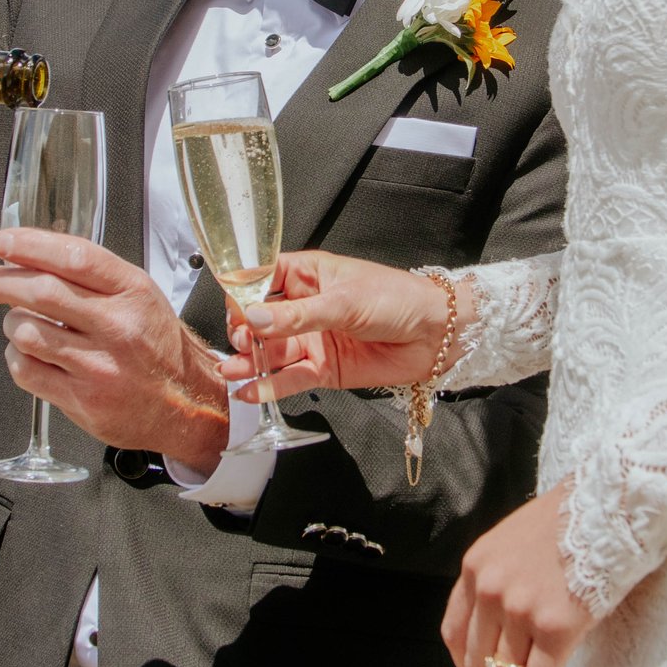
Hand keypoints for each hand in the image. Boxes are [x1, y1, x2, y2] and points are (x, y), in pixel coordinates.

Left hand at [0, 228, 230, 470]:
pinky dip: (16, 356)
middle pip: (42, 291)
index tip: (3, 243)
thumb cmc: (156, 346)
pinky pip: (26, 371)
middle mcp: (118, 327)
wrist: (187, 404)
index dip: (30, 245)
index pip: (75, 257)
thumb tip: (32, 254)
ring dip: (11, 322)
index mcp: (133, 293)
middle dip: (3, 281)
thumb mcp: (140, 297)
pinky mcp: (83, 401)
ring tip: (18, 321)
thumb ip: (94, 276)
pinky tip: (28, 352)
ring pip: (27, 331)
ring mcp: (99, 366)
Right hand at [218, 249, 460, 399]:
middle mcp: (304, 308)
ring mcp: (311, 340)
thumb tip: (254, 319)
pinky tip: (249, 391)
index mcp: (308, 275)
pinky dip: (268, 386)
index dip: (243, 293)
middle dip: (244, 331)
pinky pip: (289, 378)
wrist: (436, 334)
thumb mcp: (344, 301)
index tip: (233, 308)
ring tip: (230, 370)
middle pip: (259, 320)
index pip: (261, 279)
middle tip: (241, 340)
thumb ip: (298, 315)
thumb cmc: (397, 299)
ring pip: (270, 351)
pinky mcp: (323, 370)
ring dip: (248, 361)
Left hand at [445, 484, 589, 666]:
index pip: (455, 633)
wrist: (616, 500)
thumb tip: (510, 631)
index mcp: (476, 566)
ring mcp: (520, 607)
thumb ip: (505, 580)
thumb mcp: (520, 542)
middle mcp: (490, 588)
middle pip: (478, 662)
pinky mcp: (555, 625)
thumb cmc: (578, 519)